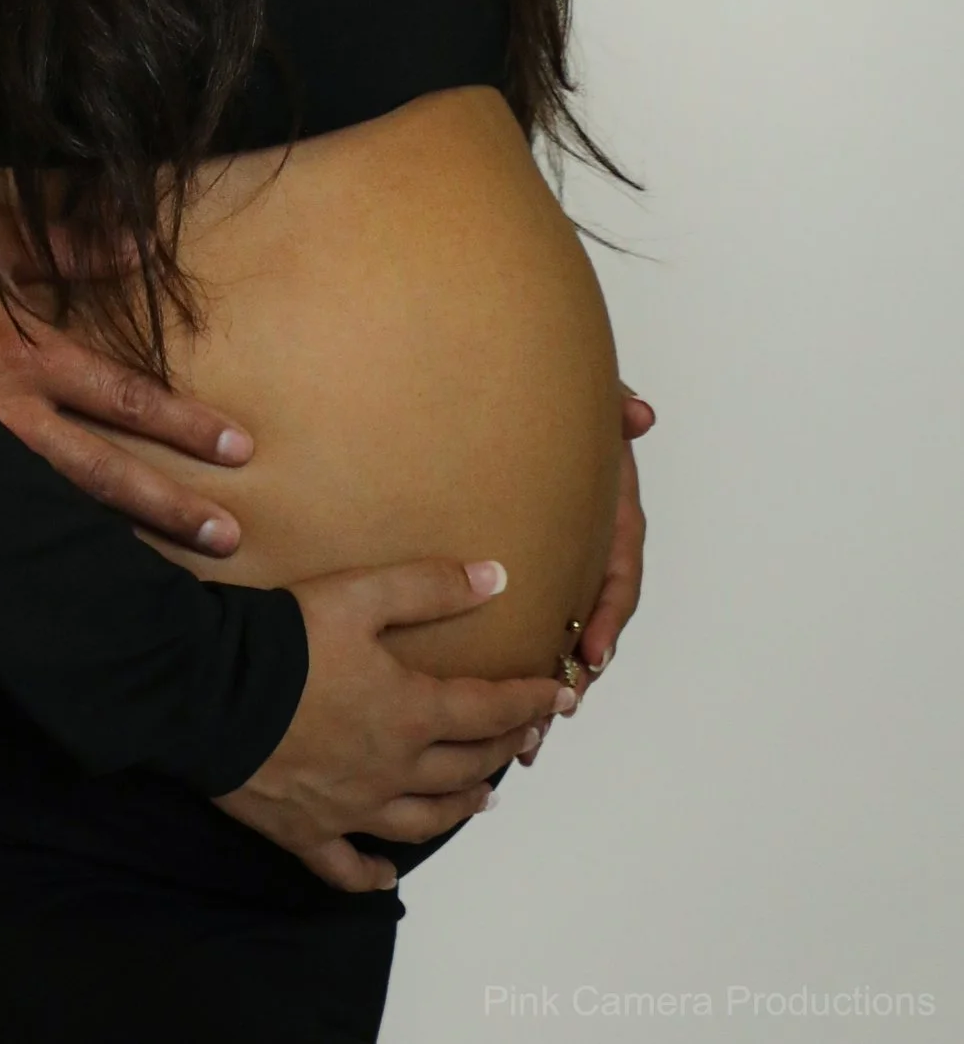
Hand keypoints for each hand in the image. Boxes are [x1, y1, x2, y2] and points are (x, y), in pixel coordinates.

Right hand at [0, 174, 251, 552]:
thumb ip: (60, 233)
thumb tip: (141, 242)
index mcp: (18, 351)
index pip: (119, 393)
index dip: (179, 422)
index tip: (239, 449)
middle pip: (99, 471)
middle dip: (165, 504)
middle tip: (229, 536)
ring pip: (51, 508)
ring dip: (112, 536)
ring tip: (162, 584)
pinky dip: (37, 553)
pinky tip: (64, 579)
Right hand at [213, 559, 576, 893]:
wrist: (206, 690)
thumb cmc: (284, 639)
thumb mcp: (360, 595)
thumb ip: (429, 587)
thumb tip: (497, 578)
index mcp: (411, 713)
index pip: (489, 711)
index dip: (529, 702)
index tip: (560, 698)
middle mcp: (393, 770)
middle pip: (465, 768)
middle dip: (502, 750)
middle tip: (523, 740)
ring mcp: (352, 808)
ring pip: (423, 821)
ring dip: (459, 809)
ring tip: (481, 798)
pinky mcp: (307, 831)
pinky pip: (348, 866)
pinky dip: (373, 874)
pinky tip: (388, 875)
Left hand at [516, 382, 651, 767]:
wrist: (501, 399)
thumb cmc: (546, 404)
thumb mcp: (579, 401)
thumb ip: (605, 406)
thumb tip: (638, 413)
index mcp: (608, 520)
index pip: (619, 575)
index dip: (610, 616)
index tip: (593, 652)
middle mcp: (586, 553)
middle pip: (593, 626)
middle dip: (578, 674)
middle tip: (559, 709)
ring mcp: (557, 572)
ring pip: (561, 643)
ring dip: (549, 690)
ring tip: (529, 738)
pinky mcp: (523, 583)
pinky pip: (528, 635)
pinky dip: (518, 677)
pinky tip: (499, 720)